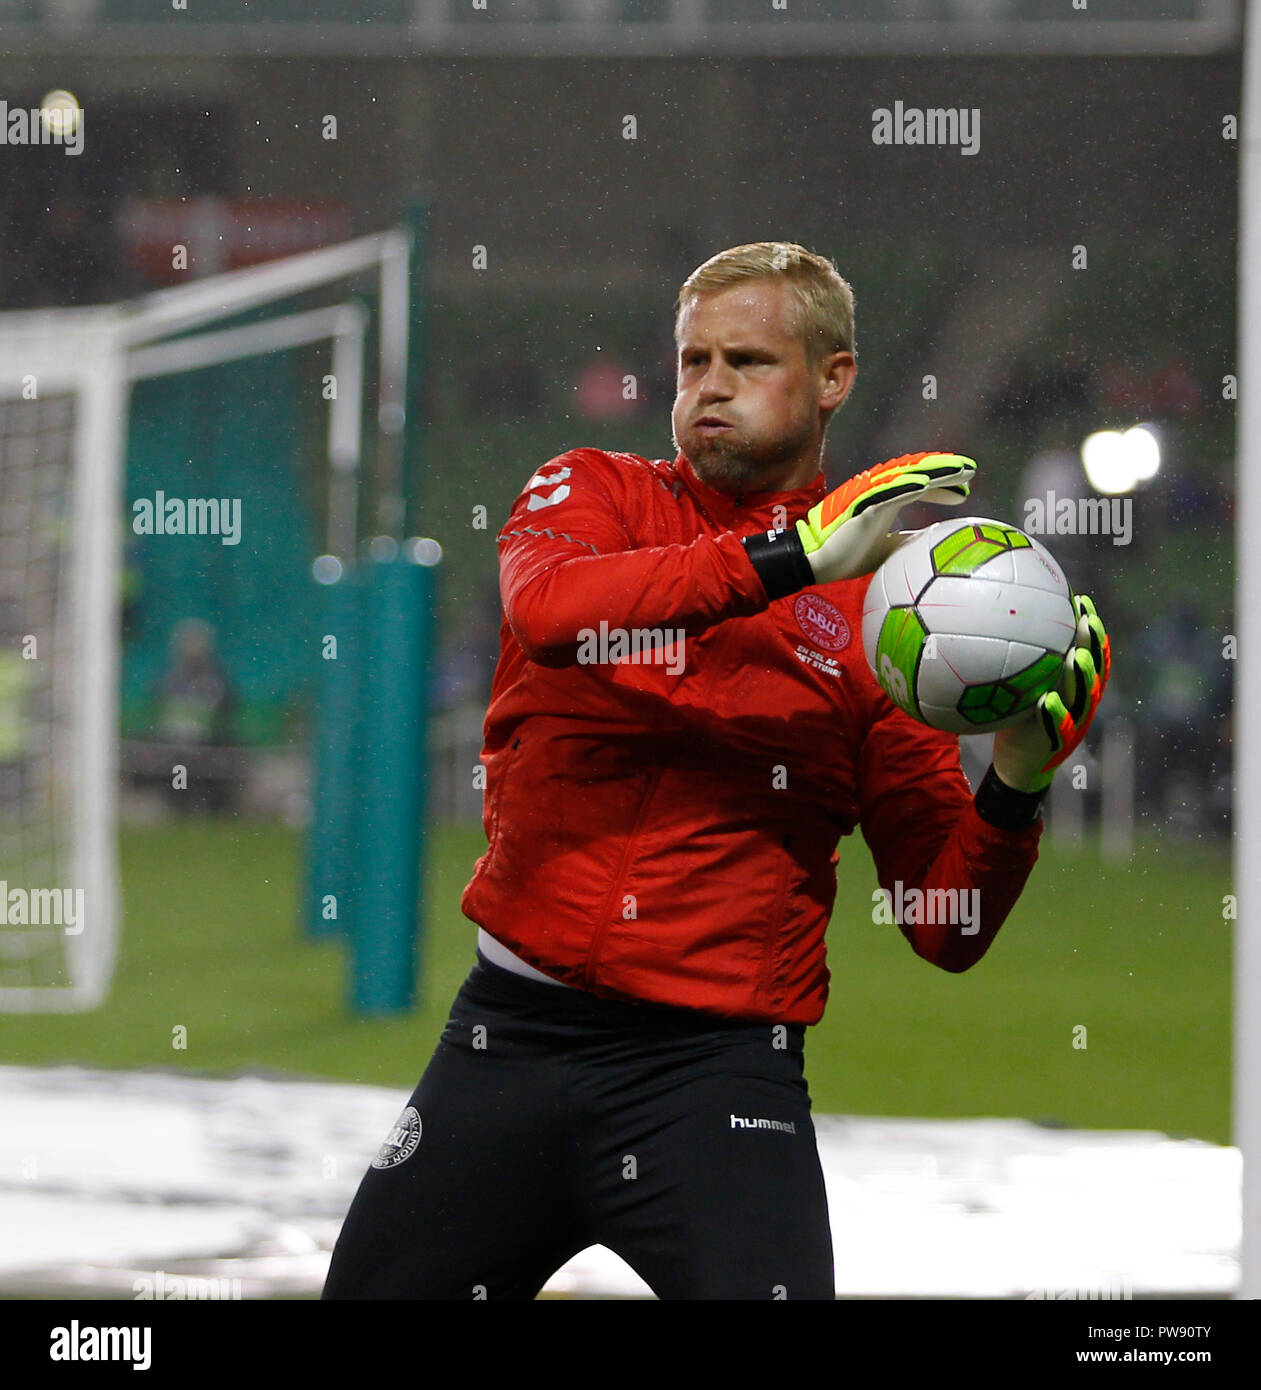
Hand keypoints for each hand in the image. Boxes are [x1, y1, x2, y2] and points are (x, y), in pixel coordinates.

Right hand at [797, 451, 975, 583]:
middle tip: (972, 469)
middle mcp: (881, 490)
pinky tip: (925, 484)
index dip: (944, 485)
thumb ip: (908, 540)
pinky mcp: (861, 505)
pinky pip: (887, 492)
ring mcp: (871, 495)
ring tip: (959, 469)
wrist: (816, 561)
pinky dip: (906, 486)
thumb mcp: (888, 547)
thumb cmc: (848, 554)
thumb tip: (933, 543)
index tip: (965, 492)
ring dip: (934, 471)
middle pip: (918, 471)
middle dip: (946, 468)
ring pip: (907, 475)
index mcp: (887, 498)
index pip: (920, 484)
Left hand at [991, 594, 1111, 794]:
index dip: (1090, 629)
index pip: (1089, 653)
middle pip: (1094, 669)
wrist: (1018, 764)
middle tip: (1087, 619)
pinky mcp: (1057, 743)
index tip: (1081, 601)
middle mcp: (1080, 702)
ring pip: (1084, 697)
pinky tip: (1047, 699)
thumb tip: (992, 625)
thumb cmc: (1015, 719)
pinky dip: (1055, 714)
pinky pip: (1060, 728)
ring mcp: (1073, 723)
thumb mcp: (1018, 688)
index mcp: (1074, 686)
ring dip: (1082, 677)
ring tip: (1075, 656)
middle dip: (1093, 644)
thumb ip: (1018, 662)